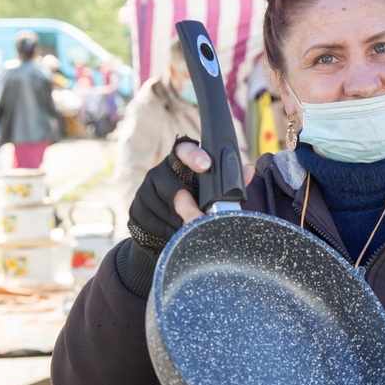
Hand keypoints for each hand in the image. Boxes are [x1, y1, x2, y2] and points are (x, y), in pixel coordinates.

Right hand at [128, 139, 255, 253]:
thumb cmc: (193, 204)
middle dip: (188, 206)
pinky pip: (156, 225)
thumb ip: (229, 182)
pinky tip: (176, 235)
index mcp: (179, 163)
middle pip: (174, 189)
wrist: (161, 229)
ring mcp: (144, 192)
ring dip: (180, 224)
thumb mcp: (210, 192)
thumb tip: (248, 171)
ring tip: (191, 229)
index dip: (193, 155)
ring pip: (166, 211)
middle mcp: (158, 173)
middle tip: (200, 218)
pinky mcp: (136, 211)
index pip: (182, 149)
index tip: (206, 165)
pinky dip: (169, 233)